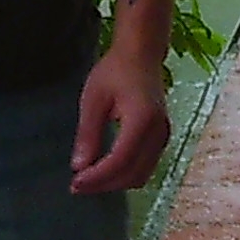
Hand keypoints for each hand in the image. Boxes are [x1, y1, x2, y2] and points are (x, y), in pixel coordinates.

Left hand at [70, 39, 171, 195]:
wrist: (141, 54)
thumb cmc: (115, 71)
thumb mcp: (94, 99)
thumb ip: (88, 134)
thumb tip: (78, 167)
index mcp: (142, 119)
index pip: (120, 160)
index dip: (98, 177)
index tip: (75, 182)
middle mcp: (158, 132)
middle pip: (133, 174)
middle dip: (104, 184)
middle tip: (77, 185)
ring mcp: (163, 136)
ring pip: (141, 175)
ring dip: (115, 183)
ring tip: (89, 179)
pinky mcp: (162, 138)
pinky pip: (145, 167)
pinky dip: (125, 174)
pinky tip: (105, 169)